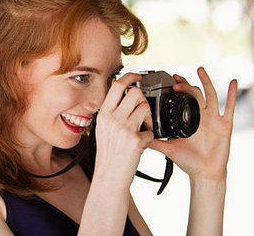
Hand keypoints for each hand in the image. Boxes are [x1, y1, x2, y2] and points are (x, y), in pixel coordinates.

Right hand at [93, 72, 153, 187]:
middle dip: (143, 100)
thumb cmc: (108, 154)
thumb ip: (110, 110)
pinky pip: (151, 129)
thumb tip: (117, 86)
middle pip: (136, 93)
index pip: (117, 85)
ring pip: (146, 108)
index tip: (137, 76)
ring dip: (149, 117)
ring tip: (143, 128)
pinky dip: (150, 135)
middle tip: (142, 111)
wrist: (109, 177)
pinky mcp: (136, 140)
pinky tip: (142, 143)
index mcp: (104, 114)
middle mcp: (112, 119)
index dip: (130, 76)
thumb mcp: (102, 128)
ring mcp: (124, 129)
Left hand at [148, 67, 236, 180]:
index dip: (177, 88)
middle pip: (195, 93)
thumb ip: (155, 142)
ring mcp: (213, 118)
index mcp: (188, 118)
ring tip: (199, 69)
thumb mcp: (169, 149)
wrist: (205, 174)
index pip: (183, 98)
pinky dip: (232, 94)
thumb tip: (139, 136)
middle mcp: (201, 115)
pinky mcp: (225, 125)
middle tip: (176, 78)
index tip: (169, 81)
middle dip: (186, 84)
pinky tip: (233, 82)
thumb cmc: (188, 161)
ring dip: (206, 81)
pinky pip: (229, 107)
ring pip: (210, 95)